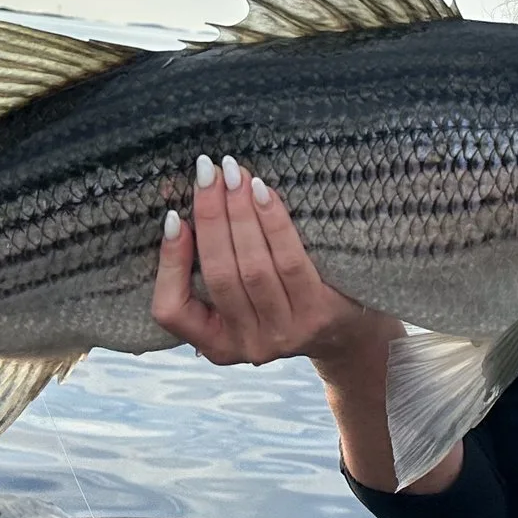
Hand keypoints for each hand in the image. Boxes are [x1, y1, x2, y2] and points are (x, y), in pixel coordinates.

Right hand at [149, 154, 399, 366]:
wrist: (347, 329)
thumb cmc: (283, 299)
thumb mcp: (241, 296)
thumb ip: (212, 262)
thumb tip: (185, 206)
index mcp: (214, 342)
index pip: (171, 309)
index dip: (170, 263)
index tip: (173, 217)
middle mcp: (245, 345)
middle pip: (219, 275)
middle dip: (210, 217)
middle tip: (206, 172)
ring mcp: (282, 334)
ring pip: (252, 267)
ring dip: (239, 213)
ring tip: (233, 175)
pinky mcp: (315, 315)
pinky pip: (289, 261)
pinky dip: (273, 222)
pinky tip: (262, 192)